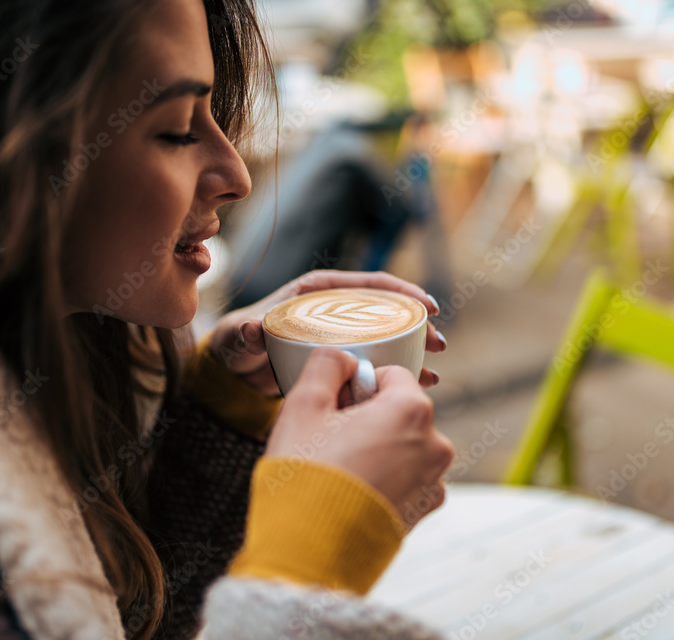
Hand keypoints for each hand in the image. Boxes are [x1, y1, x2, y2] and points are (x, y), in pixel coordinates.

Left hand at [206, 270, 446, 394]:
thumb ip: (248, 332)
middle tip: (439, 345)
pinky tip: (415, 388)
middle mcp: (336, 311)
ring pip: (387, 339)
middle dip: (417, 326)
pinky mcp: (342, 361)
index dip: (403, 292)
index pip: (369, 285)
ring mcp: (342, 336)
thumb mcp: (240, 336)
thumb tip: (255, 328)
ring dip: (413, 353)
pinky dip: (396, 375)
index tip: (428, 305)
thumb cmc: (237, 342)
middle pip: (387, 312)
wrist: (234, 372)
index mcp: (319, 292)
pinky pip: (376, 363)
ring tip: (433, 372)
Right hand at [264, 347, 454, 530]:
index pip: (389, 375)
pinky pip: (406, 479)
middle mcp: (435, 444)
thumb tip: (342, 357)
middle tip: (330, 441)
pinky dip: (384, 479)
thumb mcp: (303, 405)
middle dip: (367, 418)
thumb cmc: (305, 476)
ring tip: (338, 471)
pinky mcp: (424, 511)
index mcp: (412, 410)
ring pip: (402, 446)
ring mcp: (433, 481)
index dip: (356, 386)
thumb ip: (326, 365)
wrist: (308, 554)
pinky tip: (352, 491)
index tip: (332, 408)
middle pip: (398, 411)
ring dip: (376, 449)